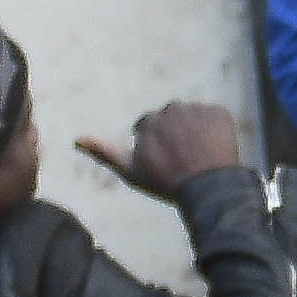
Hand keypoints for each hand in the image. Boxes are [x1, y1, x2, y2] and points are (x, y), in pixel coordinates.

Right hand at [77, 101, 244, 197]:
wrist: (207, 187)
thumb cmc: (165, 182)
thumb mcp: (130, 170)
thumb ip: (104, 152)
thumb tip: (77, 139)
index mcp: (150, 121)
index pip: (149, 126)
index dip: (155, 145)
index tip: (164, 161)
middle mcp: (172, 109)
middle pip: (171, 118)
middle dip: (174, 134)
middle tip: (182, 157)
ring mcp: (197, 110)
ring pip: (192, 117)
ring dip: (193, 129)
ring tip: (198, 154)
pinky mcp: (220, 113)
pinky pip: (214, 117)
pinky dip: (214, 129)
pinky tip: (213, 148)